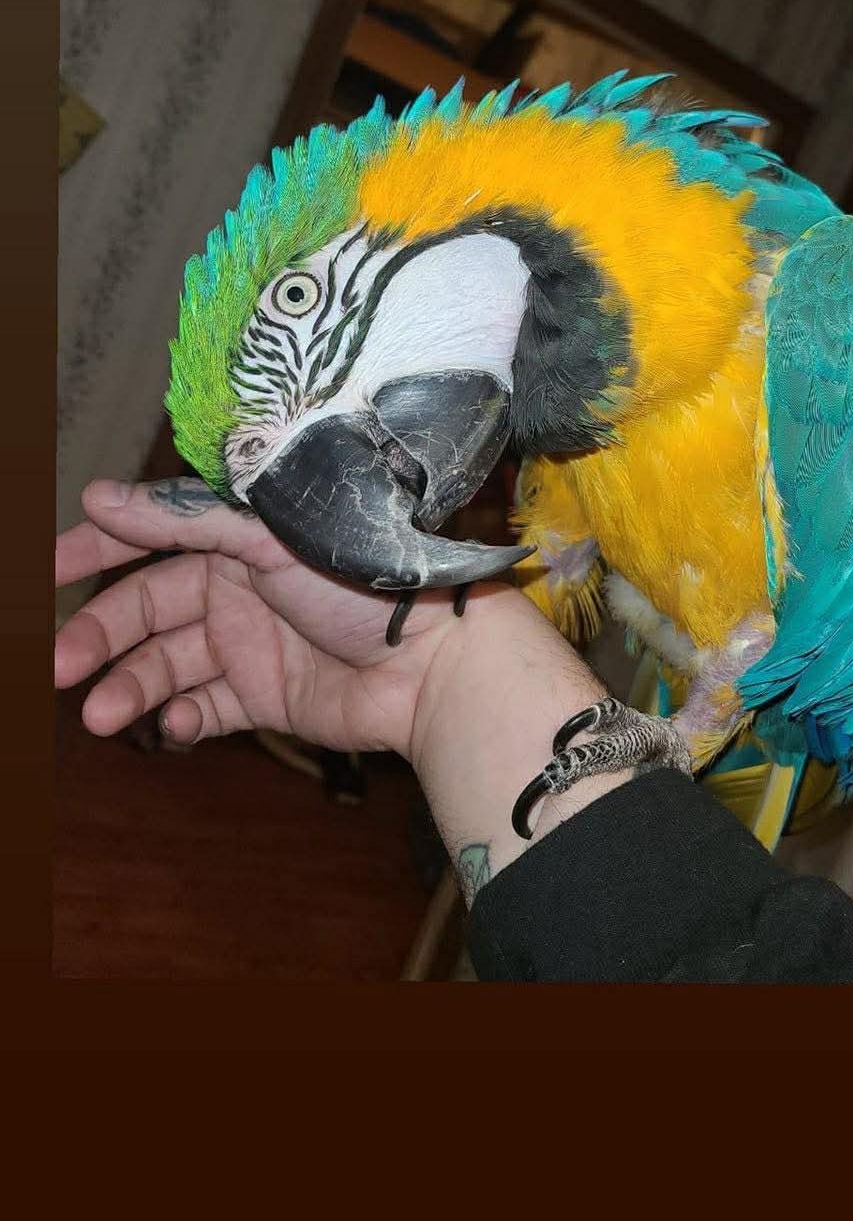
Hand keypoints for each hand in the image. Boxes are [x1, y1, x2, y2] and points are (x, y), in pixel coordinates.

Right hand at [54, 476, 489, 759]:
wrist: (436, 662)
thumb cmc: (366, 580)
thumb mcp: (269, 538)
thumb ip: (184, 521)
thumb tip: (95, 495)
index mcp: (240, 536)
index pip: (153, 536)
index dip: (98, 548)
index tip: (48, 570)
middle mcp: (238, 585)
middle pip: (149, 607)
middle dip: (101, 635)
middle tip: (59, 668)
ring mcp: (251, 642)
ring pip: (170, 662)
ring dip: (131, 685)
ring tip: (103, 715)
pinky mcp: (267, 696)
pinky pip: (208, 707)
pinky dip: (183, 717)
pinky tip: (172, 726)